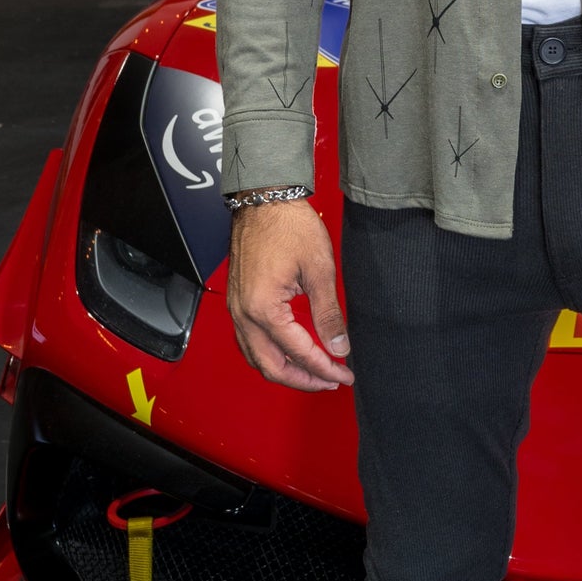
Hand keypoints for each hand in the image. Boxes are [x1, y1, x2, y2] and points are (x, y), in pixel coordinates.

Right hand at [226, 199, 352, 392]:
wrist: (264, 199)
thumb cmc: (289, 226)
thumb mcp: (320, 271)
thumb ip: (329, 315)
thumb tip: (339, 347)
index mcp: (263, 309)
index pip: (299, 352)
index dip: (326, 368)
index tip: (345, 375)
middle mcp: (243, 314)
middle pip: (270, 366)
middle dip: (303, 380)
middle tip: (332, 380)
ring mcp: (235, 309)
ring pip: (256, 357)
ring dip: (285, 370)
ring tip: (314, 372)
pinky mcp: (236, 301)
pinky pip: (248, 341)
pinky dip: (270, 354)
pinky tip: (290, 352)